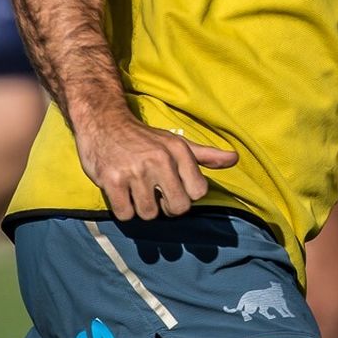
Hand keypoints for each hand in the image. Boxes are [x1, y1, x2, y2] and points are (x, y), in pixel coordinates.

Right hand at [75, 108, 239, 219]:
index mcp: (178, 151)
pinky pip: (126, 215)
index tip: (172, 187)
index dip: (185, 196)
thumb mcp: (175, 142)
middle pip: (177, 208)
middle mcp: (159, 159)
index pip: (198, 193)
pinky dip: (123, 209)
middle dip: (165, 207)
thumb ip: (205, 155)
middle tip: (154, 193)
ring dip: (141, 208)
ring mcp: (135, 170)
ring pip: (149, 214)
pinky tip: (120, 192)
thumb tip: (235, 158)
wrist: (103, 122)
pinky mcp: (112, 181)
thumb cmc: (143, 138)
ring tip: (134, 189)